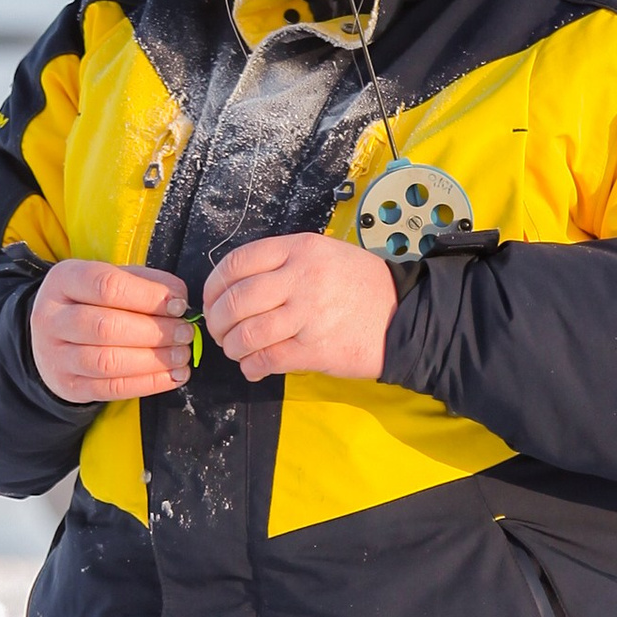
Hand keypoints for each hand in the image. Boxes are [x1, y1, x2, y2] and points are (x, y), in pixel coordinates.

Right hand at [29, 257, 191, 403]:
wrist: (53, 338)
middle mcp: (51, 318)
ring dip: (153, 360)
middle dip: (155, 332)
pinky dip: (148, 384)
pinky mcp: (68, 386)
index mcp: (64, 280)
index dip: (149, 296)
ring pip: (107, 362)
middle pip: (106, 327)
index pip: (107, 286)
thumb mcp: (112, 279)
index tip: (179, 305)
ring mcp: (56, 356)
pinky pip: (110, 389)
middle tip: (185, 333)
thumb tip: (179, 300)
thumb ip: (145, 283)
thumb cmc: (92, 302)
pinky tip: (173, 376)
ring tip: (181, 355)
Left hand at [201, 232, 396, 382]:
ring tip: (237, 351)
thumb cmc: (362, 286)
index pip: (237, 263)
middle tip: (220, 332)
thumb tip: (236, 285)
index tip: (211, 300)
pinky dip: (252, 367)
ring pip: (246, 334)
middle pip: (236, 301)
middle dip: (218, 321)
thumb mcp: (326, 254)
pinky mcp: (315, 349)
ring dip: (233, 348)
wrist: (405, 317)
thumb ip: (284, 262)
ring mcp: (308, 315)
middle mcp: (301, 278)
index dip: (213, 286)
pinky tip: (254, 367)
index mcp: (300, 249)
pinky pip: (267, 359)